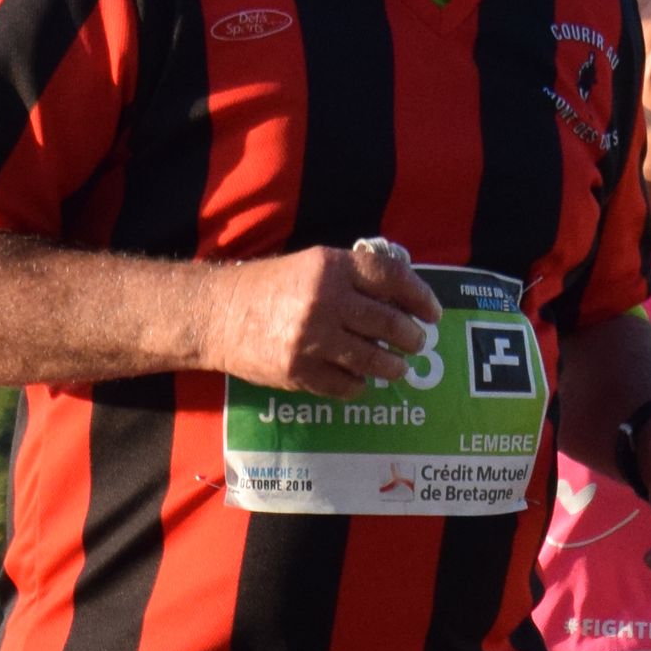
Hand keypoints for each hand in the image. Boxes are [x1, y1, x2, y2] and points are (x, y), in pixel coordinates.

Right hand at [202, 235, 439, 394]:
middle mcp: (324, 301)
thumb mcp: (311, 265)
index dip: (419, 296)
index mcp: (331, 267)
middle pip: (388, 322)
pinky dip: (359, 384)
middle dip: (411, 336)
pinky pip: (346, 385)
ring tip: (398, 367)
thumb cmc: (269, 287)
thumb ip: (352, 276)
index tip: (432, 312)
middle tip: (417, 342)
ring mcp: (312, 339)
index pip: (391, 278)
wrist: (218, 314)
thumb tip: (400, 297)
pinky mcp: (299, 372)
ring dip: (393, 365)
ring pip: (372, 359)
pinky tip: (360, 380)